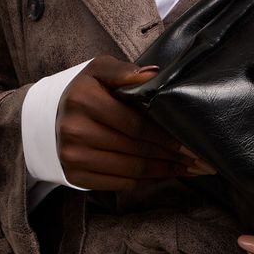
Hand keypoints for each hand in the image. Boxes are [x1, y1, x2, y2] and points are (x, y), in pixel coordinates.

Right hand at [56, 55, 214, 190]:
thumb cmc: (88, 88)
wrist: (55, 115)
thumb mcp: (101, 69)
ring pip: (130, 170)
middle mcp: (75, 130)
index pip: (134, 124)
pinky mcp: (75, 176)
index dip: (165, 135)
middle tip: (199, 159)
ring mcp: (73, 156)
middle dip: (171, 156)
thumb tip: (152, 75)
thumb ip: (124, 70)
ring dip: (164, 171)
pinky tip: (166, 175)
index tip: (190, 141)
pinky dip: (147, 182)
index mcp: (84, 99)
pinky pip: (120, 184)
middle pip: (135, 149)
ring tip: (189, 169)